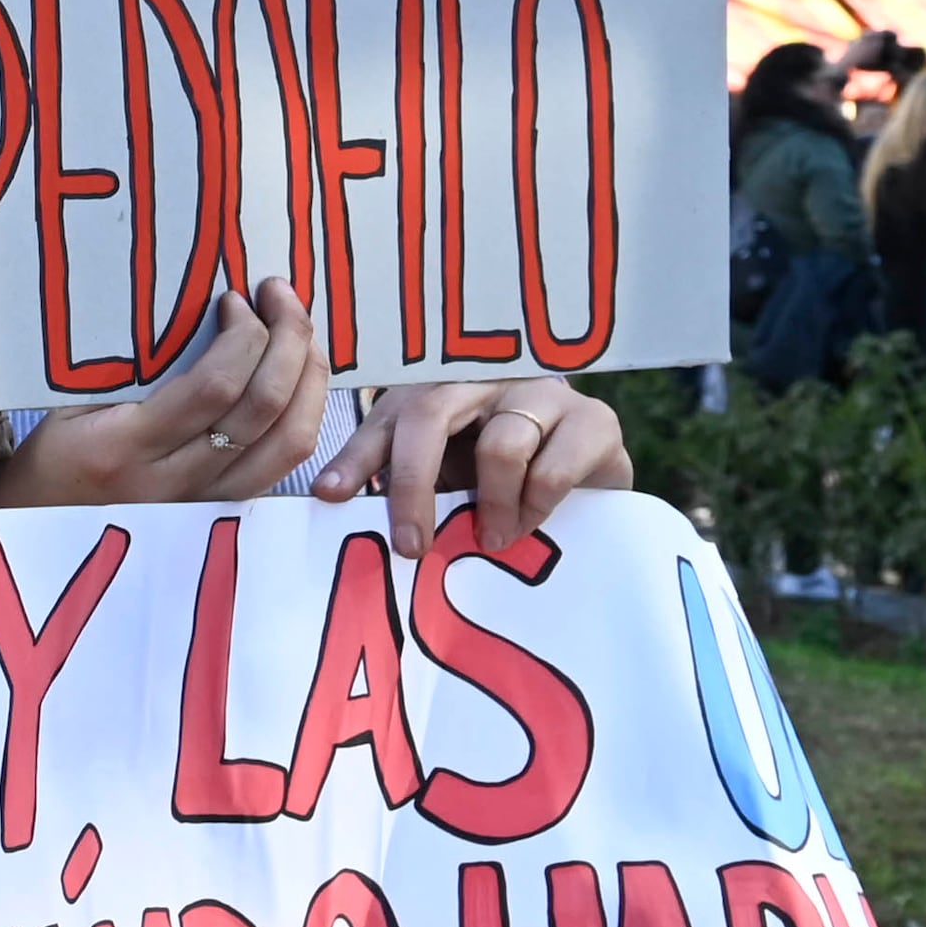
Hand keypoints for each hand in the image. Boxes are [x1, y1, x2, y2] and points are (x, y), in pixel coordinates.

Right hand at [0, 279, 330, 510]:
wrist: (38, 541)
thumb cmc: (49, 463)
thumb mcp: (69, 408)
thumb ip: (131, 372)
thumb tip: (198, 316)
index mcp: (126, 448)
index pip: (215, 387)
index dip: (242, 334)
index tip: (234, 300)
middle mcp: (174, 483)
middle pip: (266, 410)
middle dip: (288, 339)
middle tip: (278, 296)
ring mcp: (204, 505)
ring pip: (291, 443)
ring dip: (308, 377)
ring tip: (298, 332)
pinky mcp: (221, 513)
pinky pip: (283, 465)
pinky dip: (302, 414)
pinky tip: (295, 379)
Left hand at [317, 374, 628, 553]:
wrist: (595, 477)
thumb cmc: (506, 481)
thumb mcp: (449, 482)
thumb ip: (411, 490)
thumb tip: (345, 514)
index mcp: (438, 392)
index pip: (387, 419)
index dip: (355, 456)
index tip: (330, 495)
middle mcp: (484, 380)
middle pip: (430, 414)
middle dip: (412, 485)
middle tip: (411, 546)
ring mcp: (540, 393)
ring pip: (500, 445)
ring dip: (490, 505)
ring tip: (491, 539)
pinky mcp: (593, 420)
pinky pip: (552, 468)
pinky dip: (534, 506)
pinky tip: (530, 521)